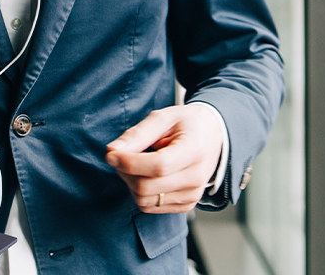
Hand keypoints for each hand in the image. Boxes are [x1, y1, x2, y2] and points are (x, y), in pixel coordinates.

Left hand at [106, 103, 223, 213]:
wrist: (212, 137)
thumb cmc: (186, 124)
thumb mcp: (163, 118)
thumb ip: (138, 134)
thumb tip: (113, 151)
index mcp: (194, 150)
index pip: (158, 166)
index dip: (129, 163)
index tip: (112, 154)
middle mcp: (196, 178)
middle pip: (146, 187)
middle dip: (125, 172)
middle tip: (122, 155)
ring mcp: (192, 195)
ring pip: (144, 200)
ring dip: (130, 182)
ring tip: (137, 163)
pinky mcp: (186, 205)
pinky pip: (150, 206)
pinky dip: (140, 192)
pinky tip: (147, 175)